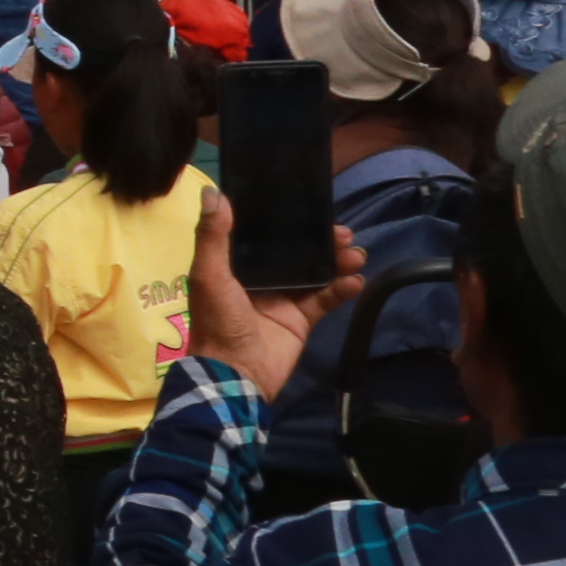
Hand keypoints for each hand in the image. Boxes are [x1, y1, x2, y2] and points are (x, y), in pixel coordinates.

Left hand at [188, 185, 365, 401]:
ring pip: (315, 272)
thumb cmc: (218, 322)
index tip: (310, 207)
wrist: (237, 374)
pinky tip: (356, 281)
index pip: (264, 235)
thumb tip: (213, 191)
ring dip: (337, 260)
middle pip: (296, 251)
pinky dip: (342, 289)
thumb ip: (213, 236)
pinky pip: (325, 299)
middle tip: (343, 232)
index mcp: (235, 265)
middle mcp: (260, 278)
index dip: (286, 221)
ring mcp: (283, 299)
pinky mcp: (301, 319)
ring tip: (356, 254)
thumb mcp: (208, 275)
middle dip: (321, 240)